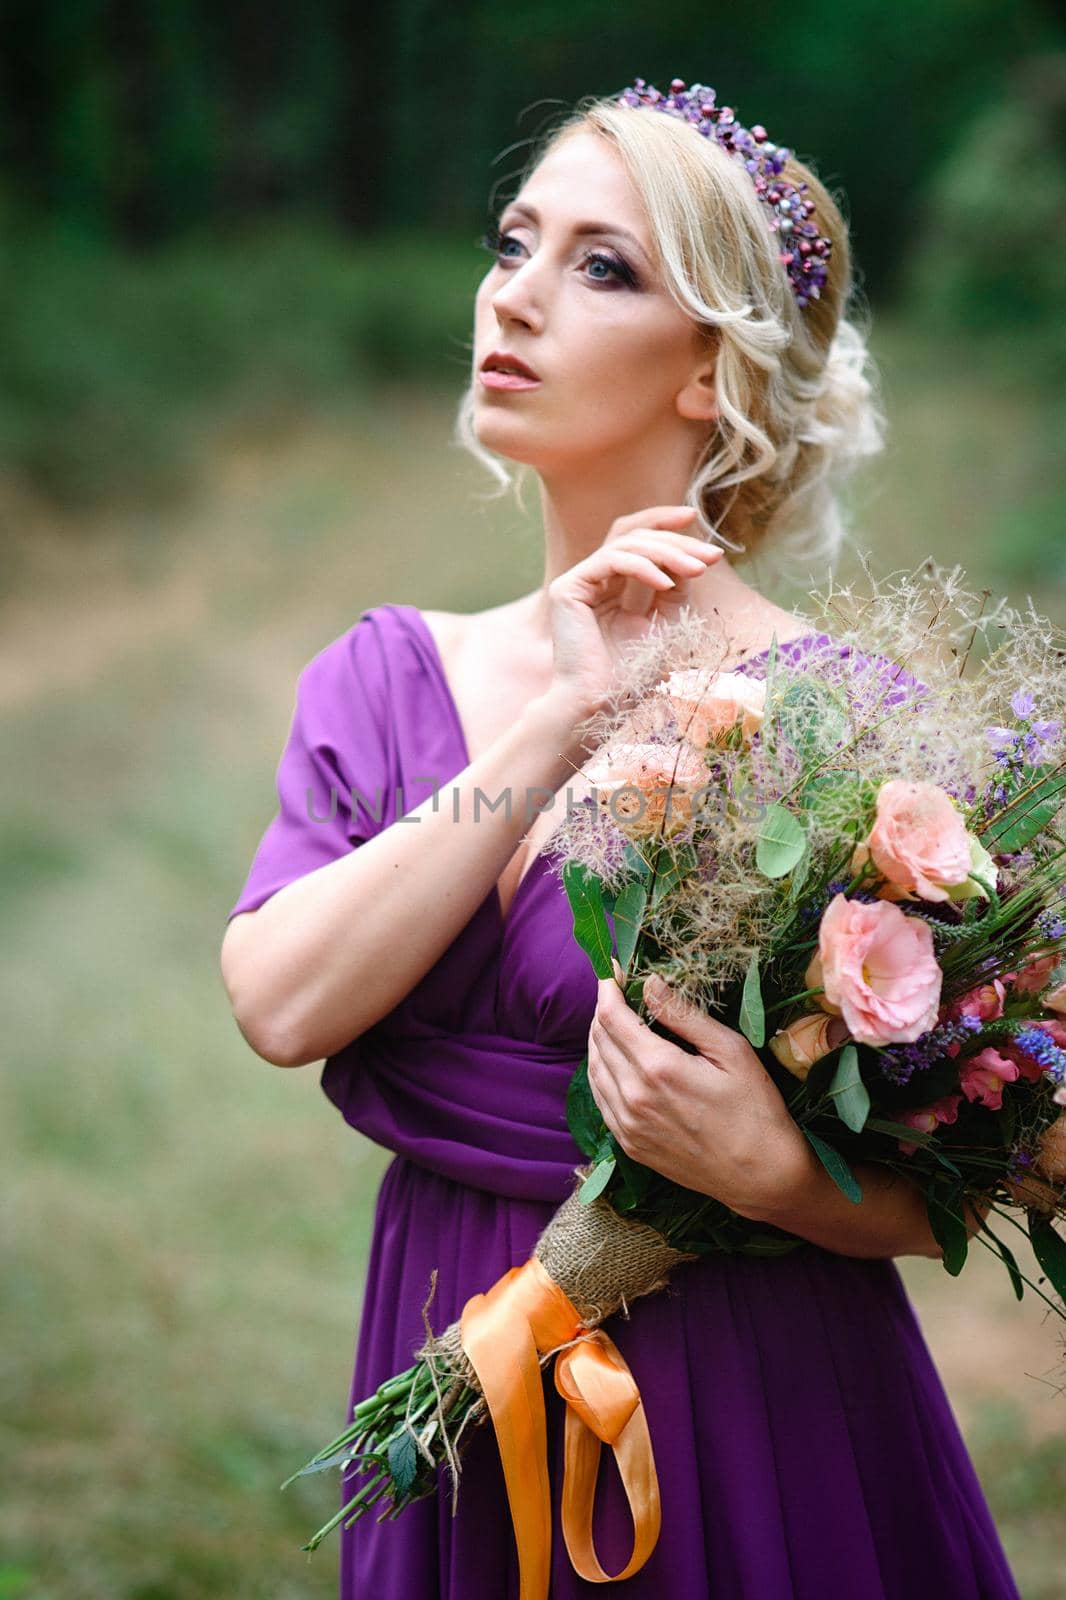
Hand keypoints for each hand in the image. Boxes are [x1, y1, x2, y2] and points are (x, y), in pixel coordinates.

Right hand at [544, 506, 721, 723]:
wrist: (601, 704)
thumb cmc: (631, 675)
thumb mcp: (665, 621)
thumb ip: (674, 586)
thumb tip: (695, 556)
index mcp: (611, 585)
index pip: (636, 540)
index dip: (663, 524)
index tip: (697, 521)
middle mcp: (592, 579)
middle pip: (633, 535)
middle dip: (675, 541)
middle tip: (709, 555)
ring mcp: (577, 581)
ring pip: (624, 544)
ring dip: (667, 553)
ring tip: (697, 569)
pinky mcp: (567, 588)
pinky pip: (610, 561)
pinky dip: (643, 568)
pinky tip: (666, 583)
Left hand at [586, 970, 809, 1218]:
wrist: (761, 1175)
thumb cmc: (755, 1108)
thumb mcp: (730, 1050)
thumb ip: (684, 1015)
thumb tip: (649, 982)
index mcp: (657, 1068)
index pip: (610, 1016)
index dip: (607, 988)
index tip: (612, 971)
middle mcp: (633, 1096)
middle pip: (598, 1039)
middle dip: (603, 1010)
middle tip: (618, 993)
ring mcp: (627, 1125)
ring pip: (595, 1069)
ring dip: (599, 1040)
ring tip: (615, 1022)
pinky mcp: (629, 1145)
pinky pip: (601, 1100)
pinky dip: (602, 1073)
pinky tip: (617, 1062)